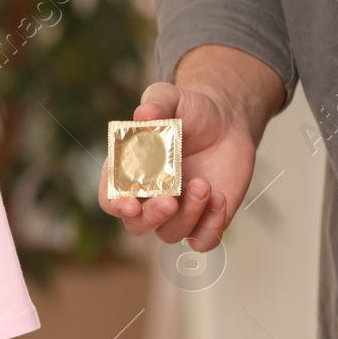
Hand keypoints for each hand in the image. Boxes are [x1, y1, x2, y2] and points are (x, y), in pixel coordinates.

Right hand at [99, 81, 258, 251]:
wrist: (227, 121)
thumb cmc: (190, 110)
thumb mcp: (173, 98)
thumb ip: (156, 103)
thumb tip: (144, 114)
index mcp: (129, 171)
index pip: (111, 198)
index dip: (116, 205)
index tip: (131, 204)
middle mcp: (148, 197)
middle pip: (137, 225)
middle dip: (152, 218)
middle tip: (171, 199)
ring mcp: (176, 212)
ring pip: (171, 234)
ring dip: (188, 215)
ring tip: (204, 185)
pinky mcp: (205, 219)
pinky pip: (203, 240)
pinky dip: (211, 227)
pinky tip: (220, 198)